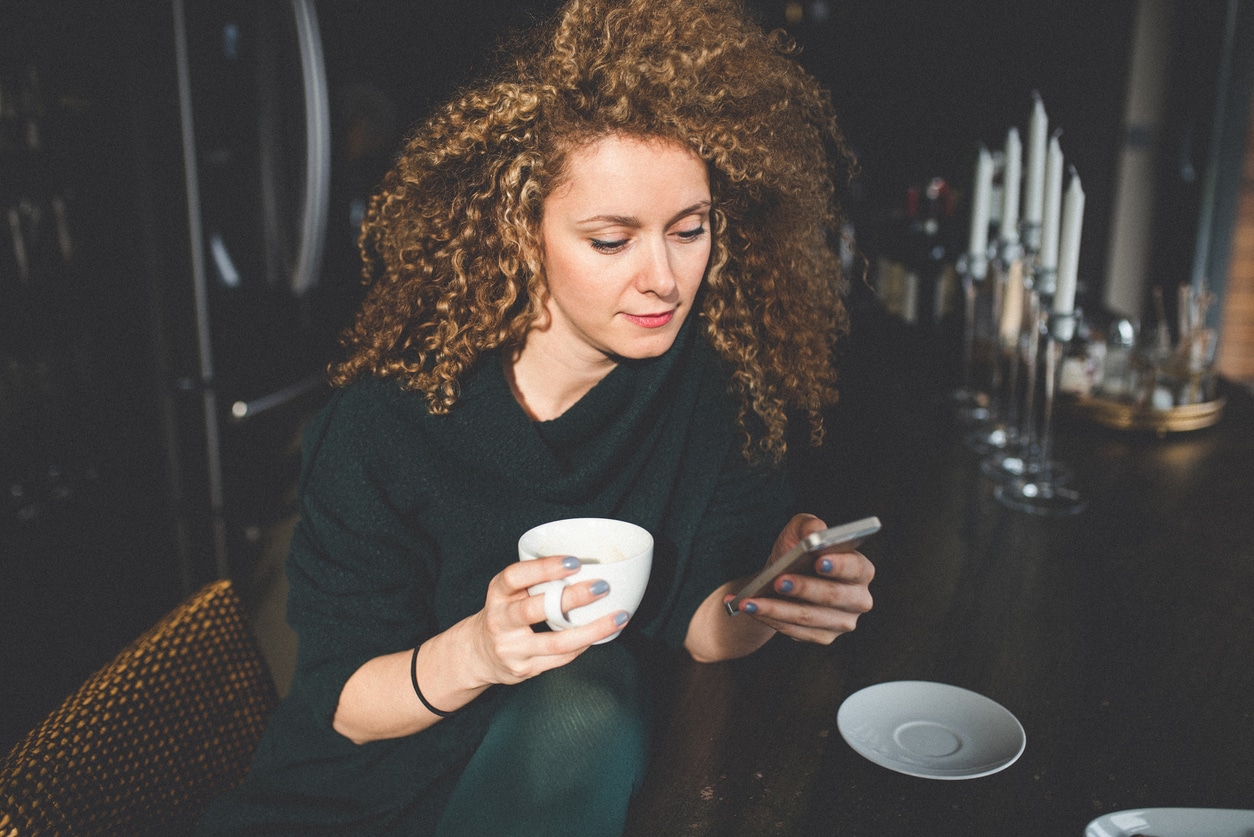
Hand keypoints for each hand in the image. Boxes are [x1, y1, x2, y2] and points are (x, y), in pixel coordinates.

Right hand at [463, 555, 628, 686]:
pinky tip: (600, 634)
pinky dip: (584, 644)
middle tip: (602, 587)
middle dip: (572, 598)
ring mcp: (511, 648)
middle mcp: (500, 621)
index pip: (515, 576)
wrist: (478, 654)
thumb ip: (535, 581)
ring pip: (556, 642)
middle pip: (535, 609)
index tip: (574, 561)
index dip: (544, 568)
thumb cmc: (504, 614)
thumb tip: (585, 565)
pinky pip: (561, 657)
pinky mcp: (524, 669)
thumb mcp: (509, 592)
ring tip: (617, 617)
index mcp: (497, 594)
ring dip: (592, 629)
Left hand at [729, 513, 874, 644]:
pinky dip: (772, 619)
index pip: (857, 568)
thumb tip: (814, 534)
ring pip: (809, 618)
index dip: (840, 566)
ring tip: (752, 600)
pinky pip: (797, 631)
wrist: (780, 580)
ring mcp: (843, 622)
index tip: (819, 561)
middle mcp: (858, 599)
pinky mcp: (824, 636)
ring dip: (778, 609)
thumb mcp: (801, 531)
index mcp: (861, 570)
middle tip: (779, 581)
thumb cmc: (797, 553)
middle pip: (832, 596)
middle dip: (804, 588)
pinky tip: (752, 609)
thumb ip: (810, 525)